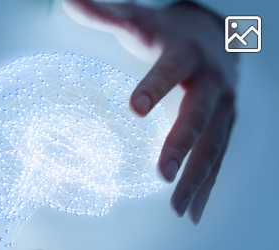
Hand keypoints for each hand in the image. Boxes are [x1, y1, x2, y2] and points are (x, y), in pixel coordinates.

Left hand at [64, 0, 236, 223]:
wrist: (217, 34)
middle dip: (181, 144)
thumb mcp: (140, 19)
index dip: (154, 87)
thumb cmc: (168, 30)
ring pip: (213, 146)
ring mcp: (224, 107)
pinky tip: (191, 208)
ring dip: (196, 178)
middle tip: (163, 173)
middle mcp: (211, 82)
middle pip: (197, 115)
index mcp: (185, 54)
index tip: (135, 108)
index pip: (169, 70)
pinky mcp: (226, 125)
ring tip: (176, 207)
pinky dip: (206, 184)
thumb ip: (105, 14)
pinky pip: (218, 158)